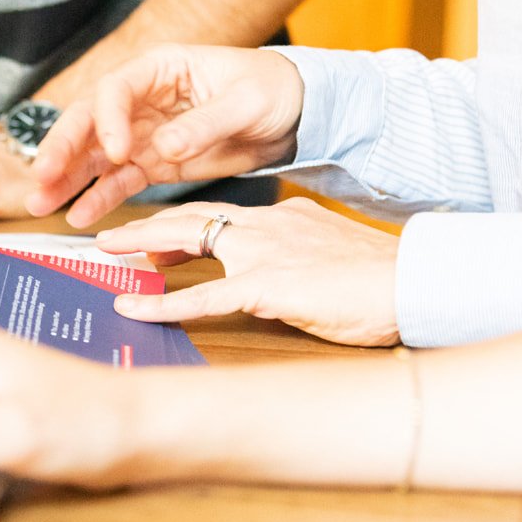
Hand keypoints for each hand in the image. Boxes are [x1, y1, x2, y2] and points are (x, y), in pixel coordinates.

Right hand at [26, 44, 303, 227]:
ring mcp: (144, 132)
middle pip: (89, 121)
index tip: (115, 150)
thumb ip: (203, 124)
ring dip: (68, 179)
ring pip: (95, 155)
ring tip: (40, 204)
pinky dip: (99, 198)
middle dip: (62, 149)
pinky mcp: (154, 162)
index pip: (114, 89)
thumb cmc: (272, 90)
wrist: (294, 113)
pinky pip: (118, 180)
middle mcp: (142, 99)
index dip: (106, 119)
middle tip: (42, 176)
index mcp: (159, 67)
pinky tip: (80, 217)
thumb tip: (163, 147)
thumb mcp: (246, 102)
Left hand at [97, 200, 400, 346]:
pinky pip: (202, 298)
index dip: (181, 224)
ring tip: (107, 254)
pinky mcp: (267, 285)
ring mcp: (263, 253)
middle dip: (147, 226)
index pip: (220, 215)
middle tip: (112, 236)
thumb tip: (286, 270)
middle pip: (192, 217)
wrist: (415, 282)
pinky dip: (161, 302)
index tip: (154, 236)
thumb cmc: (382, 279)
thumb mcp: (332, 253)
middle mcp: (266, 227)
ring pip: (188, 240)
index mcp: (283, 218)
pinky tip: (131, 306)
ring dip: (143, 245)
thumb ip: (301, 254)